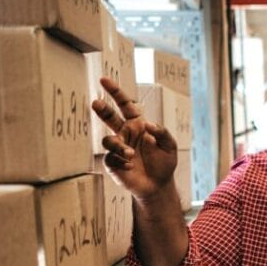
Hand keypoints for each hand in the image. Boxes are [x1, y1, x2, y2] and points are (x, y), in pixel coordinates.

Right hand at [92, 77, 178, 200]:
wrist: (158, 185)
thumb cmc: (164, 163)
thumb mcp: (170, 146)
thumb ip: (162, 133)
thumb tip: (148, 124)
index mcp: (137, 125)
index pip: (125, 105)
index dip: (115, 92)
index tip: (104, 80)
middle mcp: (125, 134)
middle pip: (110, 117)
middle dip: (102, 109)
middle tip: (96, 103)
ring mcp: (118, 148)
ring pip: (109, 140)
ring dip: (119, 146)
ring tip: (131, 154)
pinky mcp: (113, 164)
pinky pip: (110, 158)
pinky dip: (120, 161)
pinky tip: (130, 166)